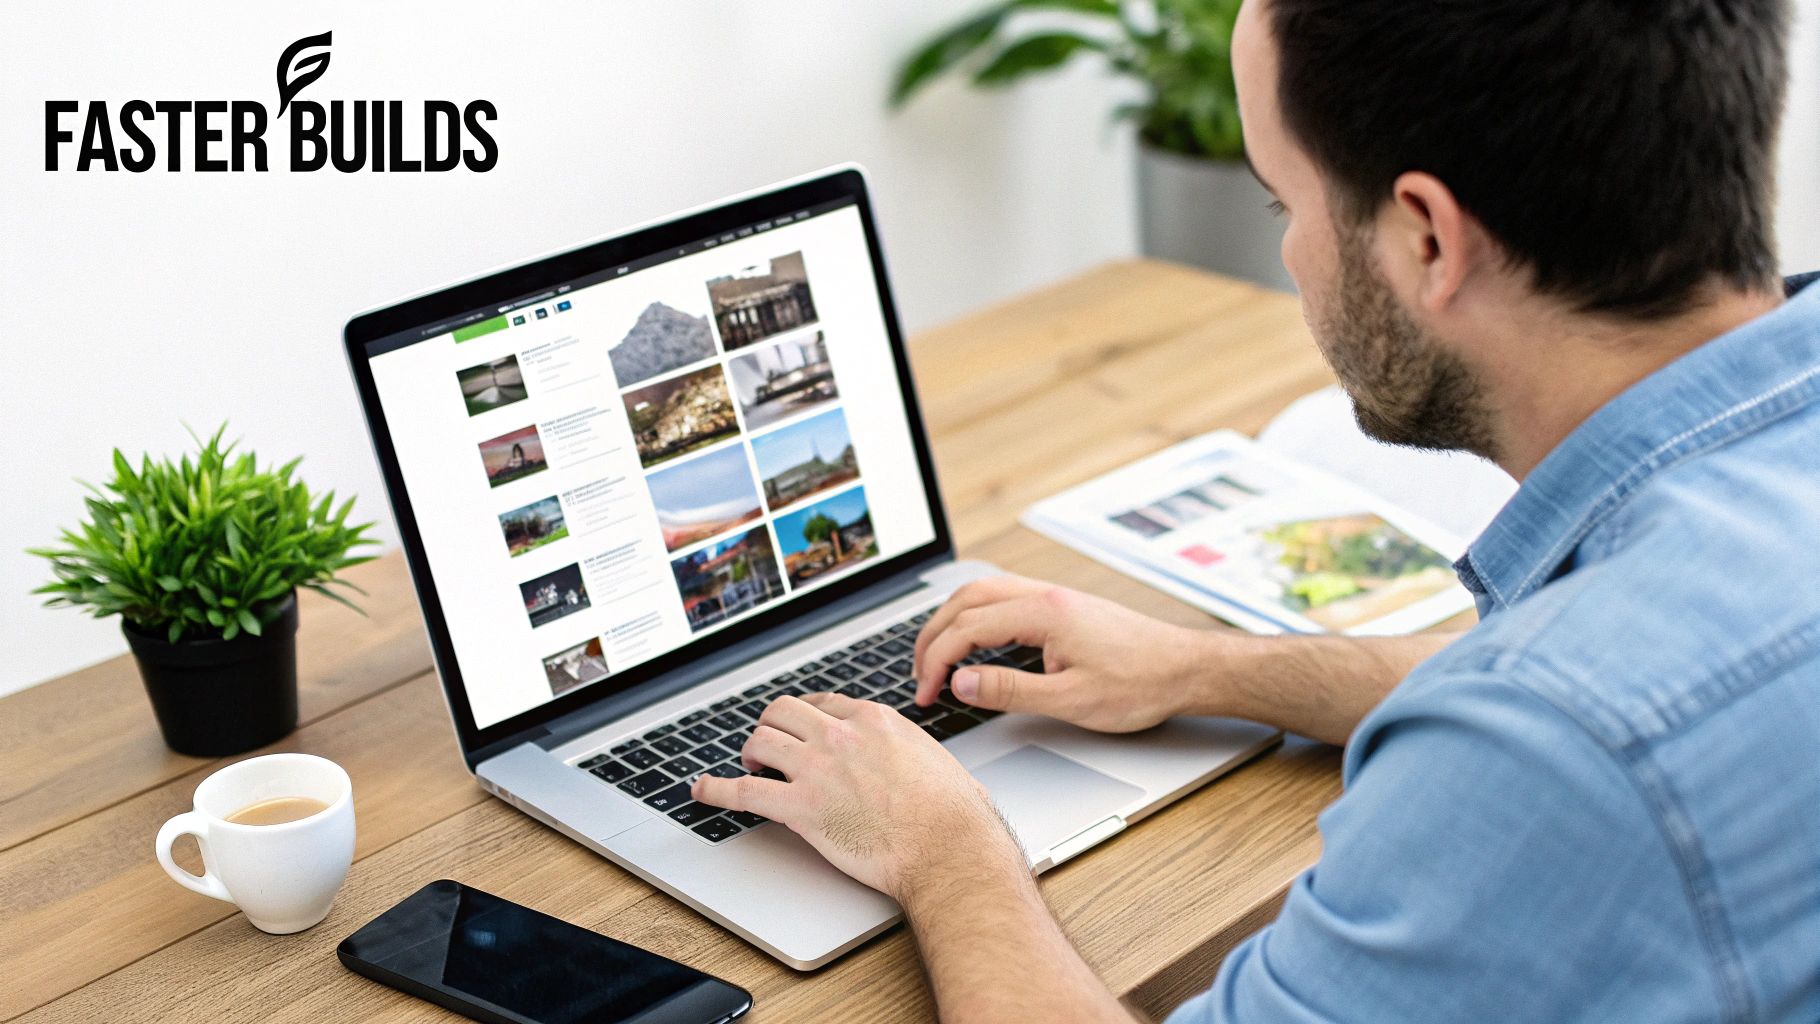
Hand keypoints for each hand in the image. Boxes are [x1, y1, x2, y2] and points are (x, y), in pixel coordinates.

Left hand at [689, 693, 1023, 900]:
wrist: (949, 847)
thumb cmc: (952, 813)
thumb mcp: (930, 757)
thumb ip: (903, 749)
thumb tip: (903, 758)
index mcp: (873, 719)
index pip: (823, 703)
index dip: (806, 718)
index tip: (800, 729)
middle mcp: (841, 735)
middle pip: (784, 712)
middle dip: (772, 727)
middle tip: (769, 748)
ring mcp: (819, 768)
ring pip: (760, 741)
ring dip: (749, 754)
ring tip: (749, 768)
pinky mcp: (802, 807)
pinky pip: (743, 791)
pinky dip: (716, 790)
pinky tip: (702, 791)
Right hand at [914, 575, 1223, 731]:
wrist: (1186, 669)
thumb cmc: (1140, 684)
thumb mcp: (1071, 700)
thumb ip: (1010, 691)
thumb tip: (960, 682)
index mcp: (1043, 613)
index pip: (966, 628)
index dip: (936, 662)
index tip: (926, 693)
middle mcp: (1045, 596)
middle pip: (965, 601)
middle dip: (932, 637)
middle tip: (920, 676)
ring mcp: (1054, 597)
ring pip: (982, 593)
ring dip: (951, 622)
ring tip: (936, 658)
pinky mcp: (1063, 606)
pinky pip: (1003, 598)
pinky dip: (974, 617)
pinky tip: (974, 641)